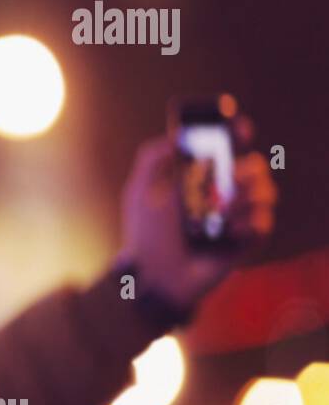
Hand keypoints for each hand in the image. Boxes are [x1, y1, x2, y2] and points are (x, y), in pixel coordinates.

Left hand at [115, 116, 277, 311]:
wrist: (155, 275)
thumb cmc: (145, 235)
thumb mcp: (139, 191)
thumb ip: (152, 158)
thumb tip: (175, 137)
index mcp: (198, 180)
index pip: (227, 151)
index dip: (237, 136)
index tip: (241, 129)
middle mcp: (220, 196)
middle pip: (254, 169)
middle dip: (246, 171)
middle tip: (229, 182)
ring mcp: (234, 218)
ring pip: (265, 193)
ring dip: (245, 199)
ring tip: (221, 213)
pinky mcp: (244, 242)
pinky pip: (263, 223)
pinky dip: (249, 223)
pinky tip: (227, 232)